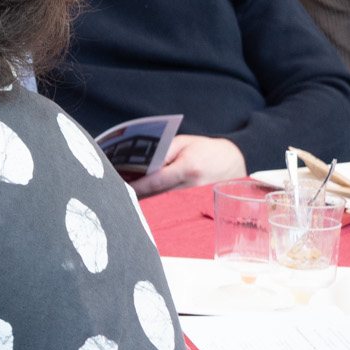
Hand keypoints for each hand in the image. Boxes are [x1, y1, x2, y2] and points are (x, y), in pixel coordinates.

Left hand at [129, 133, 245, 196]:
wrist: (233, 162)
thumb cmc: (205, 150)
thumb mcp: (183, 143)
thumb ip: (161, 153)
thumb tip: (138, 164)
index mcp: (189, 168)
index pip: (157, 181)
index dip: (137, 185)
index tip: (119, 185)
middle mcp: (193, 187)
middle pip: (156, 195)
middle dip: (137, 193)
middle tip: (117, 190)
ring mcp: (196, 200)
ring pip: (162, 204)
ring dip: (145, 200)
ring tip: (126, 193)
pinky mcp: (196, 207)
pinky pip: (171, 206)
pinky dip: (157, 203)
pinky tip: (145, 198)